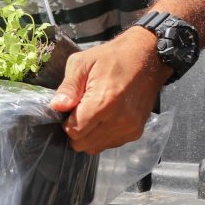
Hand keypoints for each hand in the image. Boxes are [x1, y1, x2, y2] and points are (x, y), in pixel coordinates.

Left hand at [49, 27, 171, 154]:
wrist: (146, 57)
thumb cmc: (112, 57)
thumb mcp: (82, 63)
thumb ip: (68, 88)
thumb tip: (57, 107)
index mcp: (103, 103)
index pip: (74, 132)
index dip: (66, 122)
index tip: (71, 108)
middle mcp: (119, 121)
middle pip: (83, 144)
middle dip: (76, 130)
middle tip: (80, 110)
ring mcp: (129, 129)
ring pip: (96, 147)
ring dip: (89, 134)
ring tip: (94, 111)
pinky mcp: (136, 132)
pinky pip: (110, 144)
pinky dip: (102, 135)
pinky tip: (105, 116)